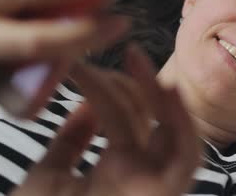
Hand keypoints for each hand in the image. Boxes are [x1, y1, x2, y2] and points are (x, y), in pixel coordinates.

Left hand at [12, 44, 200, 195]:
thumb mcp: (49, 177)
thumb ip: (70, 142)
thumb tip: (87, 104)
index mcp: (117, 169)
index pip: (122, 117)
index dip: (108, 86)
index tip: (83, 66)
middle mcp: (142, 174)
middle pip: (155, 119)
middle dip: (143, 84)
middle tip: (128, 53)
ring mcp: (153, 184)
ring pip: (176, 134)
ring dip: (162, 96)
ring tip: (139, 62)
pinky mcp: (161, 194)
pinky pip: (186, 160)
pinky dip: (183, 125)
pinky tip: (169, 92)